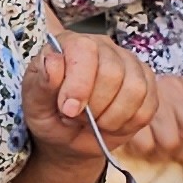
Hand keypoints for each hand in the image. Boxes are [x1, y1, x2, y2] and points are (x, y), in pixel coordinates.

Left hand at [26, 32, 167, 161]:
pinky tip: (111, 125)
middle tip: (77, 119)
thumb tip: (53, 62)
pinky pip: (148, 107)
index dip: (79, 84)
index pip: (85, 51)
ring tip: (94, 123)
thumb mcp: (34, 104)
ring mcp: (129, 64)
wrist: (67, 139)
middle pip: (113, 72)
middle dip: (95, 107)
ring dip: (112, 117)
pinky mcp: (147, 86)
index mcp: (71, 43)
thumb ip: (42, 83)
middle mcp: (103, 47)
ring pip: (136, 89)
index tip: (68, 110)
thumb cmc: (48, 115)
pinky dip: (128, 124)